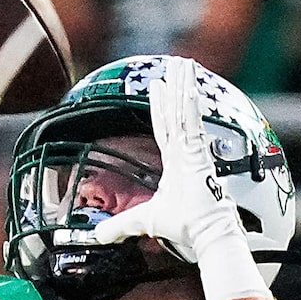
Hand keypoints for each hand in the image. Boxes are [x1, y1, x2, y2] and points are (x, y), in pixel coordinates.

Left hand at [83, 55, 266, 299]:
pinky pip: (194, 126)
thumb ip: (119, 226)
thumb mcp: (142, 222)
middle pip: (177, 112)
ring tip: (183, 64)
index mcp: (178, 162)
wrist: (203, 234)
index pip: (166, 127)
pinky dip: (191, 108)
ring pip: (186, 112)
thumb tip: (97, 236)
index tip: (157, 85)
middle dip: (176, 86)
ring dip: (183, 87)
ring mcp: (195, 152)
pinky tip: (188, 89)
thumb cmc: (182, 226)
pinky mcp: (200, 156)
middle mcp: (187, 152)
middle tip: (176, 62)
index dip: (161, 105)